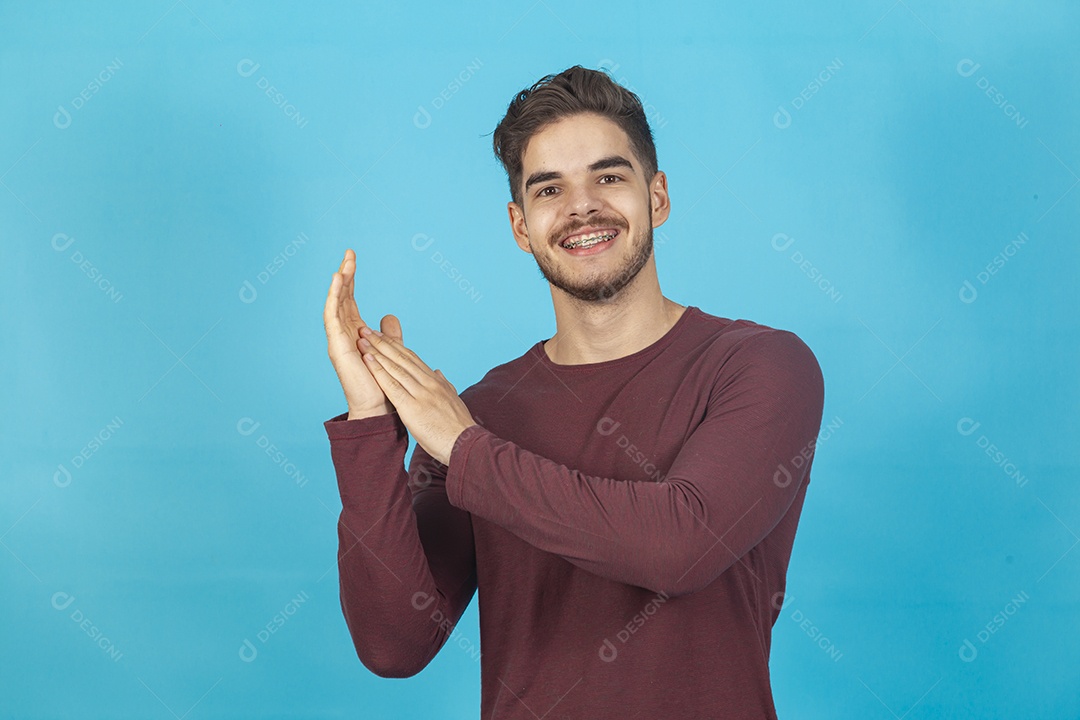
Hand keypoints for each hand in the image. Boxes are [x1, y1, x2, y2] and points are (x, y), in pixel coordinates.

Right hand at [323, 248, 402, 417]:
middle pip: (341, 298)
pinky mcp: (336, 345)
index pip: (350, 299)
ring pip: (335, 304)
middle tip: (349, 253)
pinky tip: (338, 280)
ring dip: (339, 282)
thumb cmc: (382, 383)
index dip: (351, 279)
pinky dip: (334, 297)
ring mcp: (338, 339)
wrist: (379, 407)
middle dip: (345, 274)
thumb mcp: (389, 349)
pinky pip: (332, 316)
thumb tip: (389, 316)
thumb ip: (388, 333)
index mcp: (354, 333)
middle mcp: (343, 334)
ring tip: (344, 263)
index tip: (353, 258)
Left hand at [357, 326, 476, 464]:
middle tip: (367, 329)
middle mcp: (429, 383)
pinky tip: (368, 360)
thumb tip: (437, 372)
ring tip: (362, 339)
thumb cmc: (458, 428)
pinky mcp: (412, 407)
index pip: (412, 359)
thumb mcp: (452, 400)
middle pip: (402, 358)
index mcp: (436, 382)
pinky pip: (392, 385)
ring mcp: (421, 394)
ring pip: (395, 367)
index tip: (381, 335)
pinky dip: (379, 371)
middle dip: (383, 342)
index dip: (395, 346)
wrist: (465, 444)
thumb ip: (444, 384)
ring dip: (377, 351)